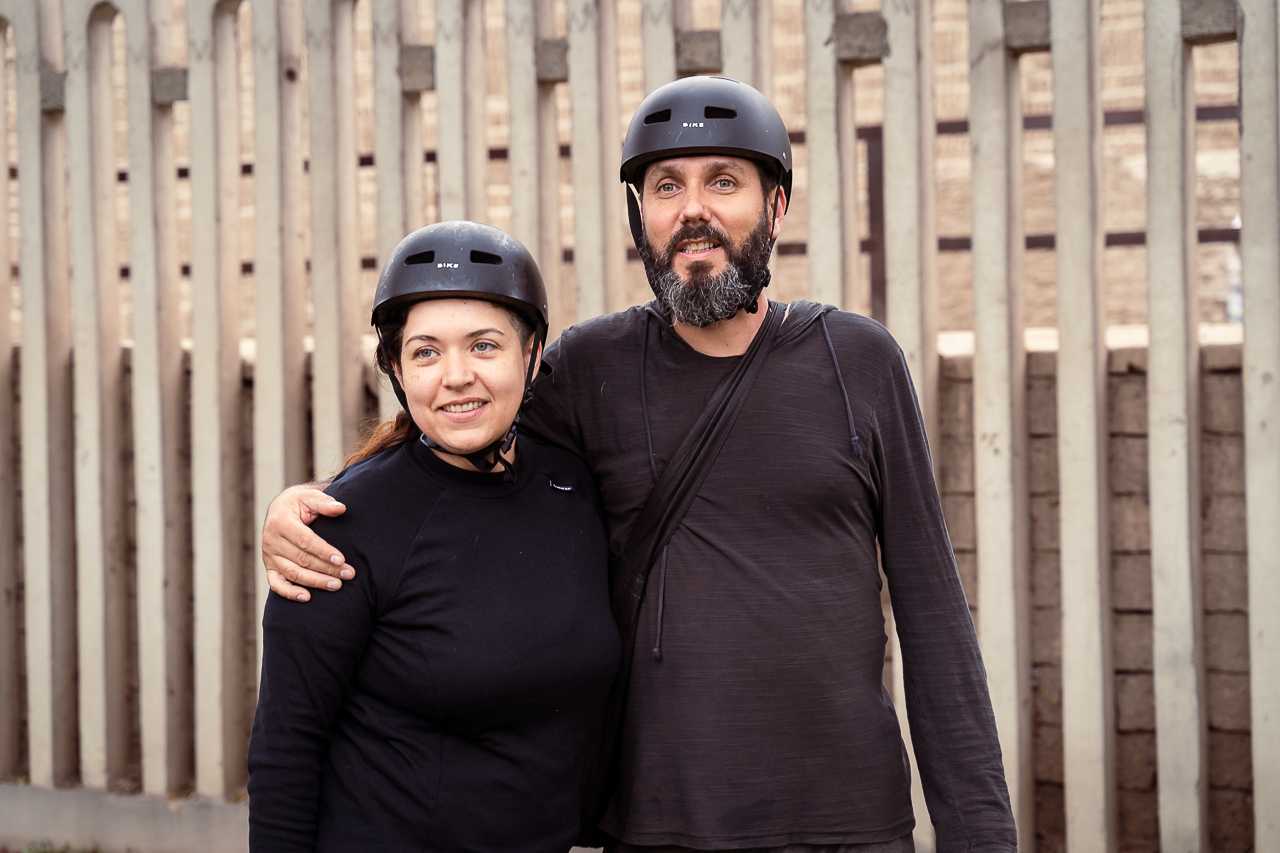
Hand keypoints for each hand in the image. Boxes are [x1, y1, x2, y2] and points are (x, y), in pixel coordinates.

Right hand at [262, 484, 351, 601]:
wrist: (281, 509)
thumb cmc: (300, 503)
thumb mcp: (310, 496)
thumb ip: (325, 502)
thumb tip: (341, 508)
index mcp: (281, 521)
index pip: (304, 540)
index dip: (323, 551)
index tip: (341, 559)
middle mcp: (271, 540)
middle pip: (301, 559)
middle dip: (326, 569)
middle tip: (348, 574)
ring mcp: (269, 556)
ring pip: (293, 573)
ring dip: (315, 582)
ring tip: (337, 586)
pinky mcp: (270, 567)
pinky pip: (277, 584)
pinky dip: (290, 593)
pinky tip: (307, 598)